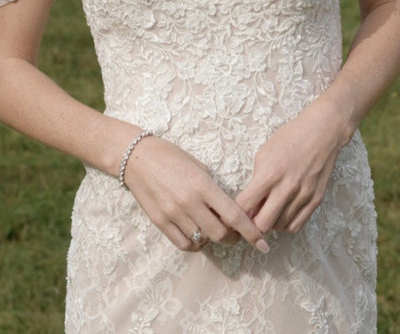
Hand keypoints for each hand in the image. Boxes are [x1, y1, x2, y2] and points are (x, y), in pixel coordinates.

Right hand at [123, 135, 269, 252]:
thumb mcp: (198, 166)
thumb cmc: (170, 156)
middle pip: (220, 235)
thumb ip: (214, 189)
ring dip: (213, 239)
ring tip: (212, 228)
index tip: (263, 244)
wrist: (136, 157)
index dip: (251, 233)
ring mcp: (173, 214)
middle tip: (235, 233)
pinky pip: (184, 243)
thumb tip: (230, 211)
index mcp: (203, 185)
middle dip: (233, 238)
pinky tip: (196, 233)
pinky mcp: (160, 222)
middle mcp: (189, 202)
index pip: (234, 216)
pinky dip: (195, 243)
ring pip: (202, 241)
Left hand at [235, 100, 344, 234]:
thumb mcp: (264, 154)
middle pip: (262, 224)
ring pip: (280, 227)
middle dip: (252, 225)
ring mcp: (303, 195)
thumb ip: (256, 180)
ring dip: (270, 223)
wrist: (321, 132)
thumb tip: (249, 206)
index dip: (234, 213)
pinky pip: (296, 225)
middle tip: (249, 218)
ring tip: (267, 211)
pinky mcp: (316, 200)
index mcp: (269, 174)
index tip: (231, 215)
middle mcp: (286, 188)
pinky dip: (285, 224)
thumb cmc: (289, 139)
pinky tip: (281, 214)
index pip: (244, 205)